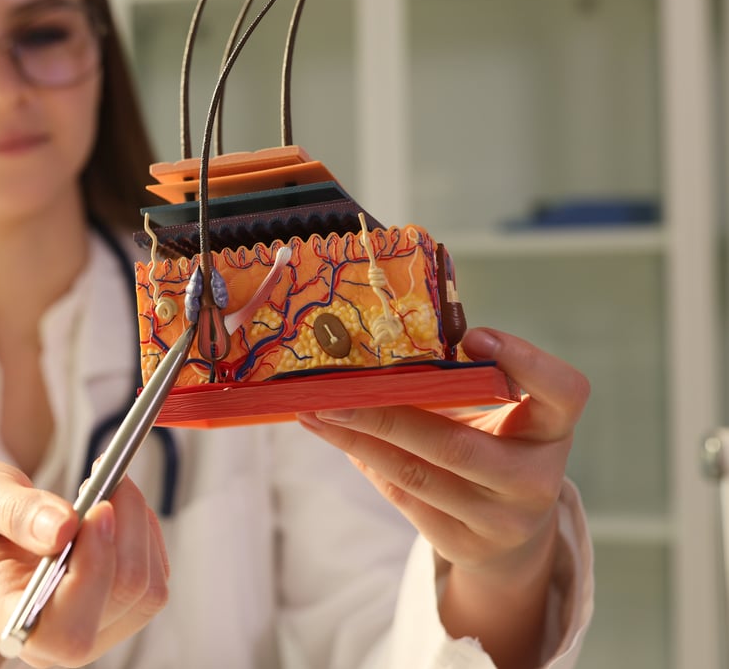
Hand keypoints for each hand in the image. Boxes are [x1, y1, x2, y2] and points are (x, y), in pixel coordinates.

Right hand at [0, 457, 169, 668]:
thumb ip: (12, 510)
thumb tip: (65, 527)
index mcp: (1, 616)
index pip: (63, 629)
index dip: (92, 573)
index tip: (98, 508)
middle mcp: (48, 638)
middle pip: (118, 603)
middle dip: (125, 532)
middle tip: (107, 476)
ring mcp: (86, 629)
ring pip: (145, 592)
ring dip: (139, 528)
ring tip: (108, 487)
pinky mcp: (114, 612)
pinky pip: (154, 580)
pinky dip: (145, 534)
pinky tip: (116, 507)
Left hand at [298, 327, 588, 666]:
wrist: (511, 537)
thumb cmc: (495, 448)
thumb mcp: (500, 415)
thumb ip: (464, 382)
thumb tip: (380, 346)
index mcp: (552, 429)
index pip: (565, 393)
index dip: (525, 362)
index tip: (472, 336)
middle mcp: (535, 478)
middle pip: (457, 445)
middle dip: (386, 415)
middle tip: (333, 390)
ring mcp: (501, 519)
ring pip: (417, 476)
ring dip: (357, 439)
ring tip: (315, 411)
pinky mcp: (465, 543)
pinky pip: (403, 497)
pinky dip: (364, 460)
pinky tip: (333, 435)